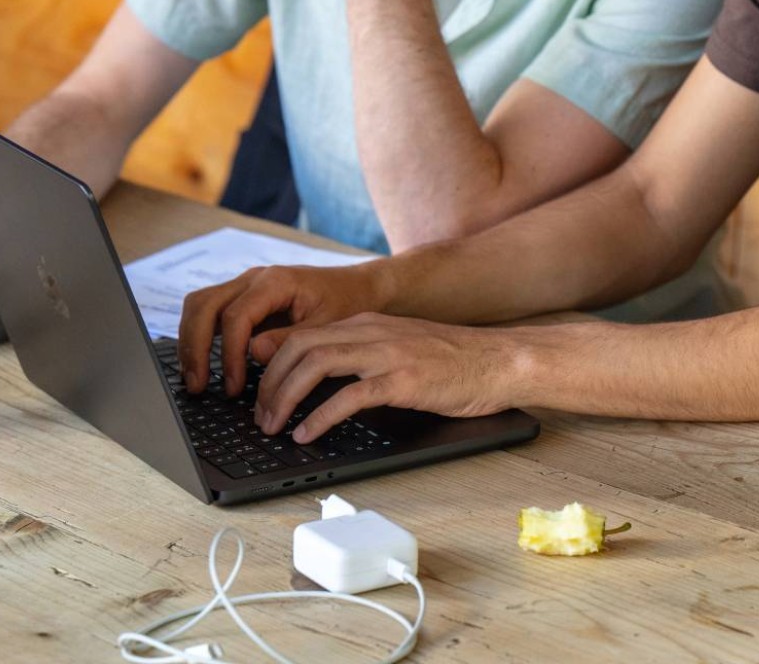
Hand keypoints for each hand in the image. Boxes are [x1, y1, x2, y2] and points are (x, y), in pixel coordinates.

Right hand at [177, 263, 382, 395]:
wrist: (358, 287)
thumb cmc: (347, 304)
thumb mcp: (327, 326)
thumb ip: (291, 340)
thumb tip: (254, 354)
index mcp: (276, 281)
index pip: (236, 316)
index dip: (229, 354)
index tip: (233, 386)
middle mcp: (255, 278)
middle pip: (204, 305)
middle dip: (195, 346)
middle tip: (197, 385)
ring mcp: (246, 286)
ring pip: (200, 305)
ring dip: (191, 341)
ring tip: (195, 379)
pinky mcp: (245, 298)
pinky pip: (210, 312)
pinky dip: (201, 337)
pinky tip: (204, 366)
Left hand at [249, 314, 527, 441]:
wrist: (500, 360)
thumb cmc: (452, 362)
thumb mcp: (396, 349)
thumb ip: (359, 355)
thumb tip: (317, 377)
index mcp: (366, 324)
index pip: (301, 335)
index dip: (270, 364)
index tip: (258, 394)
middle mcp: (371, 332)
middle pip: (299, 348)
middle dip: (269, 383)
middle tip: (259, 417)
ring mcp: (387, 354)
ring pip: (316, 365)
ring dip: (286, 398)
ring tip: (274, 426)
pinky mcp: (403, 380)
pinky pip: (350, 395)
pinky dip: (320, 417)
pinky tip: (308, 434)